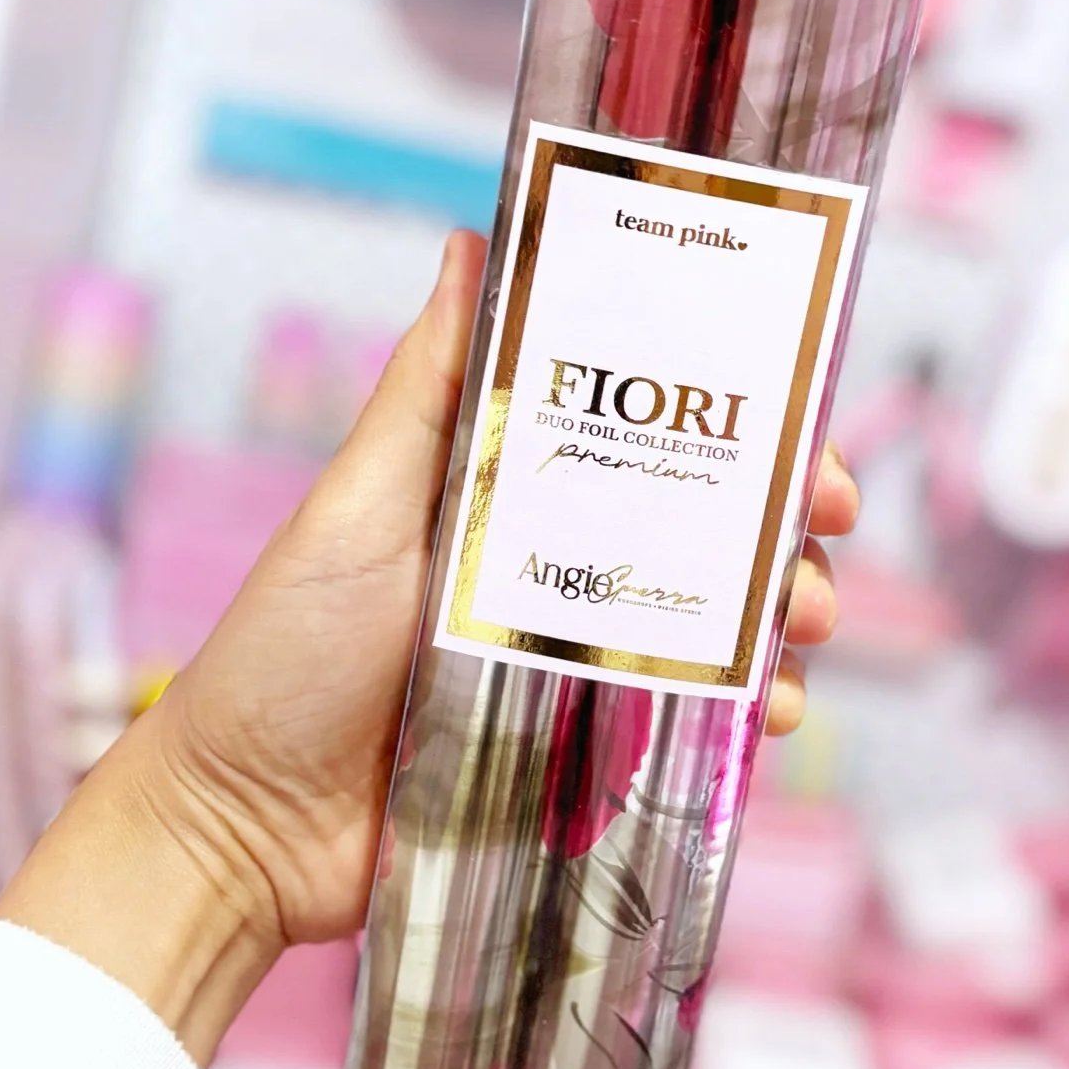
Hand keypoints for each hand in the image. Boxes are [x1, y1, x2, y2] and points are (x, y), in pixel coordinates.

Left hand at [0, 230, 857, 1061]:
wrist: (243, 825)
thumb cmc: (283, 654)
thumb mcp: (358, 503)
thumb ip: (428, 388)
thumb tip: (469, 243)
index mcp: (513, 498)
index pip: (647, 439)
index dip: (734, 424)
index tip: (798, 422)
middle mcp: (559, 574)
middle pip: (706, 531)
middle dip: (786, 523)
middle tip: (825, 529)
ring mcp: (578, 671)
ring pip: (717, 626)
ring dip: (785, 616)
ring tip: (804, 628)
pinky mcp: (584, 759)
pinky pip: (690, 725)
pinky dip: (746, 710)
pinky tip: (767, 712)